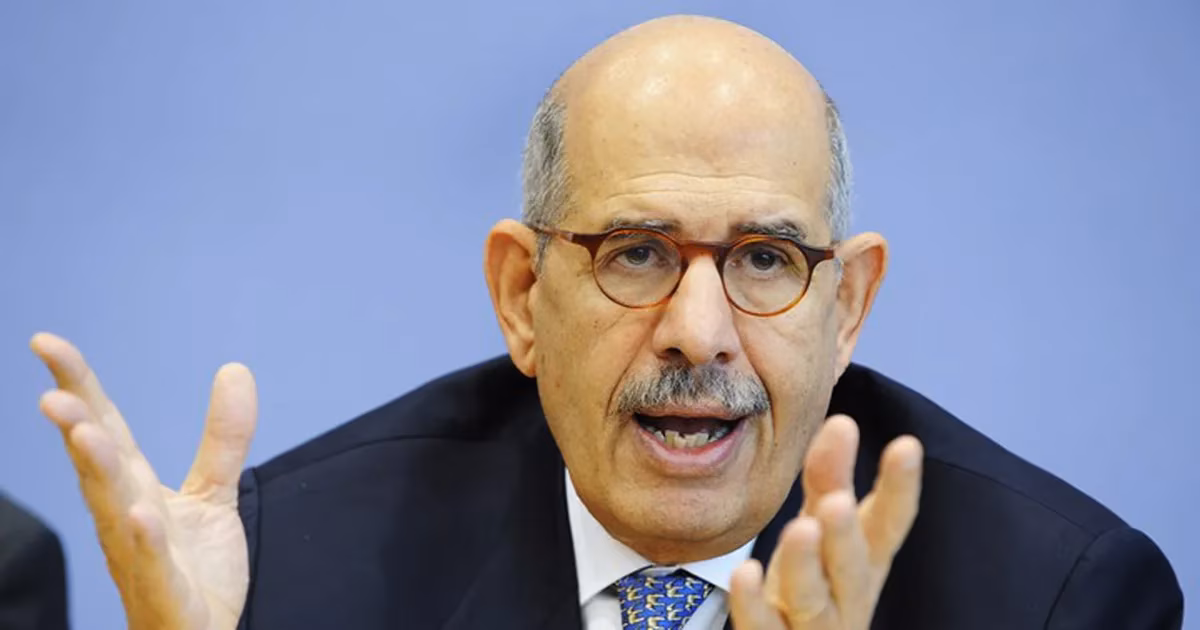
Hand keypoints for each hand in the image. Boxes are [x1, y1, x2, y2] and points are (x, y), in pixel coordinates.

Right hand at [31, 333, 255, 629]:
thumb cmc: (191, 568)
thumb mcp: (212, 493)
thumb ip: (222, 437)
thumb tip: (235, 368)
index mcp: (133, 489)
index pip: (104, 428)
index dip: (78, 386)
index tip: (46, 342)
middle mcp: (125, 517)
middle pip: (97, 464)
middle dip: (75, 428)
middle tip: (53, 393)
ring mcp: (140, 555)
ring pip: (112, 510)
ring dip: (98, 472)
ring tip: (83, 433)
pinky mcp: (167, 592)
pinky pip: (153, 563)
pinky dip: (145, 539)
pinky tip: (140, 513)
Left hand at [729, 415, 922, 628]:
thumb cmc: (810, 585)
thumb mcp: (822, 530)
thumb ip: (829, 480)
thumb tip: (842, 421)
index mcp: (864, 563)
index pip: (888, 524)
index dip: (900, 488)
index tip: (906, 445)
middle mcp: (846, 597)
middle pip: (851, 567)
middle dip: (845, 534)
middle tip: (835, 501)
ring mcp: (814, 628)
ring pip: (813, 600)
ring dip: (806, 566)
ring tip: (799, 530)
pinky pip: (764, 628)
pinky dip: (754, 604)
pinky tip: (744, 573)